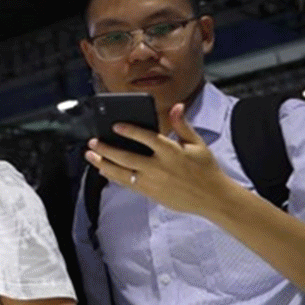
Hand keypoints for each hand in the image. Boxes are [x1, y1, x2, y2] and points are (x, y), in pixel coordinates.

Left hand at [84, 102, 240, 217]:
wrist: (214, 198)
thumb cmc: (206, 168)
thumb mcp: (197, 144)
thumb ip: (182, 124)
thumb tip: (177, 106)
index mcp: (172, 152)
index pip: (146, 138)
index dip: (129, 131)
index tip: (116, 125)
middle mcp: (160, 167)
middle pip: (127, 157)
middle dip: (106, 149)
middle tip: (93, 142)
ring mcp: (153, 182)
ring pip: (122, 173)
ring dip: (103, 164)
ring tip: (91, 155)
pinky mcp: (151, 194)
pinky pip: (128, 184)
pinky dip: (114, 177)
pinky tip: (104, 171)